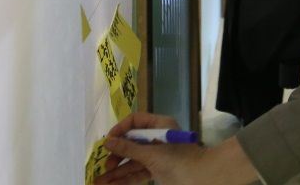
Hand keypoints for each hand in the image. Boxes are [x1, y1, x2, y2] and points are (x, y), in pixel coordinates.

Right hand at [98, 114, 257, 184]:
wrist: (201, 178)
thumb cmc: (177, 160)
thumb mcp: (151, 153)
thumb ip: (128, 148)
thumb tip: (107, 141)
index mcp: (160, 125)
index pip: (135, 121)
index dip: (120, 129)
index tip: (108, 141)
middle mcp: (157, 138)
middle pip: (131, 142)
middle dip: (116, 155)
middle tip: (103, 166)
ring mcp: (157, 154)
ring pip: (132, 160)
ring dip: (116, 171)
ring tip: (98, 180)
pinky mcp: (157, 169)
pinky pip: (137, 172)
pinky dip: (125, 178)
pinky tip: (110, 184)